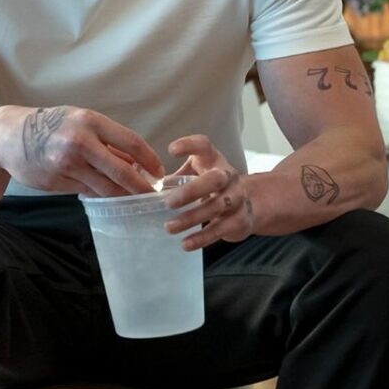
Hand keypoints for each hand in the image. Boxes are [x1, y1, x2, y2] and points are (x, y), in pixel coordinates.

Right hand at [0, 105, 164, 197]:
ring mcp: (67, 164)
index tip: (159, 172)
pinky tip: (104, 193)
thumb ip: (107, 140)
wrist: (9, 137)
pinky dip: (98, 193)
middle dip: (141, 186)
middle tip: (152, 195)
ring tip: (131, 197)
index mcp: (90, 122)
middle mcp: (80, 142)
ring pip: (105, 187)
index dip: (150, 160)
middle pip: (122, 171)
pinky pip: (86, 191)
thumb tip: (137, 162)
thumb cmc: (50, 126)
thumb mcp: (79, 122)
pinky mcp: (56, 181)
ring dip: (121, 194)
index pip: (131, 142)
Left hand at [162, 135, 255, 250]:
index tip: (171, 150)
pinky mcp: (240, 220)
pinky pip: (221, 229)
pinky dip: (202, 238)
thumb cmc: (211, 185)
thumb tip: (138, 183)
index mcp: (213, 160)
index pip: (204, 146)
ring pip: (216, 207)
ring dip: (191, 218)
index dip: (189, 145)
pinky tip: (185, 244)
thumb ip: (172, 178)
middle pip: (215, 179)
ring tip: (169, 227)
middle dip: (192, 190)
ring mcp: (237, 198)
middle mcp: (228, 176)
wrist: (251, 203)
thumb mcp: (195, 174)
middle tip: (168, 202)